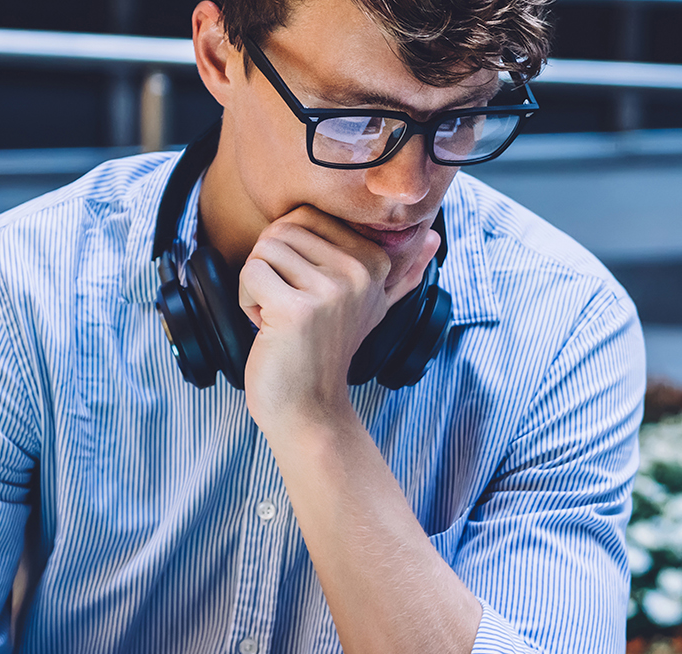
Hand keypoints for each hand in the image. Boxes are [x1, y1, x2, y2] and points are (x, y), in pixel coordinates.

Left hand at [236, 205, 440, 433]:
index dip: (292, 254)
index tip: (308, 293)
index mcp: (375, 262)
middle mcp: (358, 273)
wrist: (310, 410)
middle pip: (282, 229)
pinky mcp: (296, 310)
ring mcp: (330, 291)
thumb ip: (402, 274)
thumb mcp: (374, 308)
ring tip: (279, 318)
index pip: (306, 216)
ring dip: (257, 285)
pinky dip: (247, 300)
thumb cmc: (328, 354)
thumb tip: (435, 238)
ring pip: (264, 249)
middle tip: (287, 306)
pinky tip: (268, 328)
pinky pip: (250, 272)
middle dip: (270, 266)